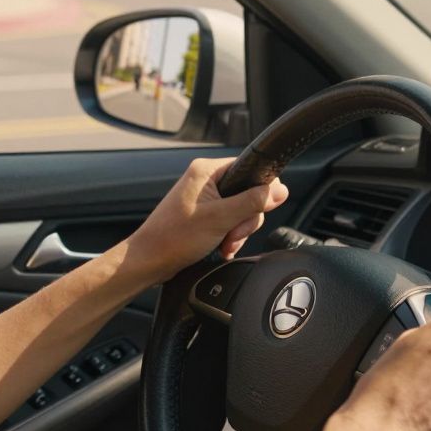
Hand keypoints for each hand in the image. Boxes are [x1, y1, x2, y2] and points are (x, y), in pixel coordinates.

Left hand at [127, 157, 288, 283]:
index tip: (257, 211)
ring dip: (237, 232)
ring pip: (241, 210)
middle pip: (248, 193)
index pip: (250, 169)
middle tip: (232, 235)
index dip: (260, 191)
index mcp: (207, 171)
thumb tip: (281, 190)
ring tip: (224, 245)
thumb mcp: (220, 219)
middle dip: (245, 220)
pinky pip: (229, 220)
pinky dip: (229, 236)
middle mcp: (206, 180)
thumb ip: (253, 202)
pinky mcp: (204, 214)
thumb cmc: (174, 238)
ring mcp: (205, 198)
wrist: (149, 261)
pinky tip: (222, 247)